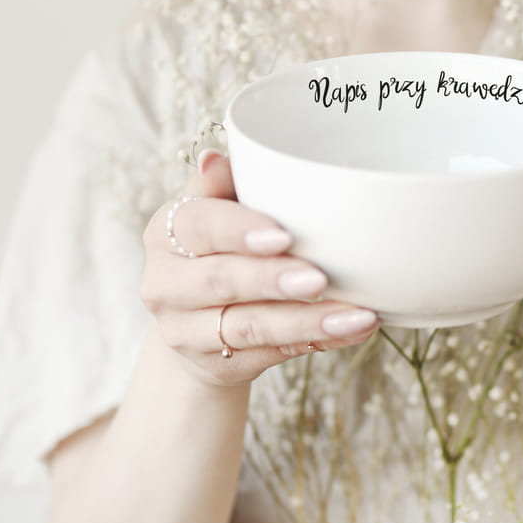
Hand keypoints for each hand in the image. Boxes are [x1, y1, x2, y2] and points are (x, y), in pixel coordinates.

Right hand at [141, 151, 378, 385]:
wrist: (196, 321)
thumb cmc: (217, 249)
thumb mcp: (215, 210)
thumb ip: (221, 185)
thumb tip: (216, 157)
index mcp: (166, 233)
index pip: (199, 226)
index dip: (239, 230)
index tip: (283, 236)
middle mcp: (165, 285)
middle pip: (222, 281)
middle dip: (274, 280)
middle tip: (320, 278)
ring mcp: (186, 331)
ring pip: (250, 327)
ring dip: (308, 320)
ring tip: (357, 315)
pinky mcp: (217, 365)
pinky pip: (273, 354)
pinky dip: (318, 342)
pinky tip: (353, 330)